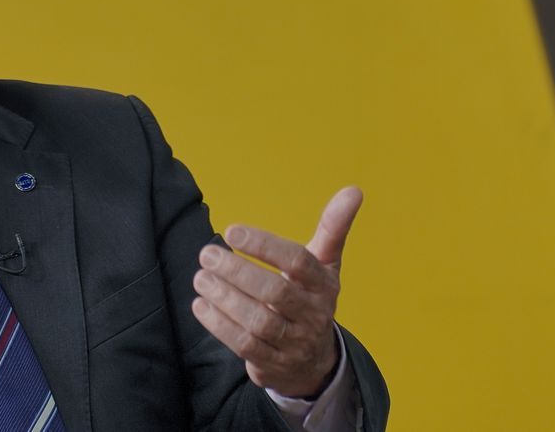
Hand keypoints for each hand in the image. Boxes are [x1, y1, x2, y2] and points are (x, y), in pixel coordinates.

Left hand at [191, 186, 362, 398]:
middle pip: (275, 293)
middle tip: (207, 254)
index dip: (265, 246)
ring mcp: (295, 343)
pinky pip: (245, 345)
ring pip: (258, 322)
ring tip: (201, 277)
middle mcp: (313, 315)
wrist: (314, 360)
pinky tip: (201, 305)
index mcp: (324, 285)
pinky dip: (220, 325)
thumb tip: (354, 190)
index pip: (298, 262)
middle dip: (238, 272)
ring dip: (225, 298)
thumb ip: (333, 227)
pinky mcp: (273, 364)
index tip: (232, 231)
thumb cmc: (311, 298)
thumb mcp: (325, 264)